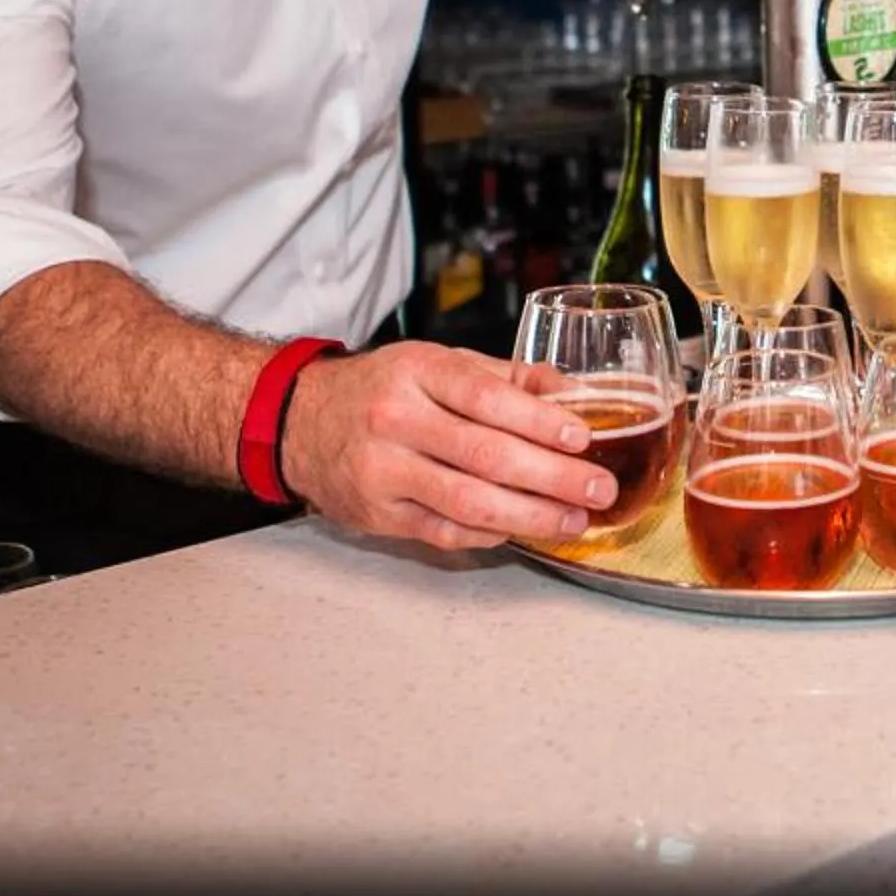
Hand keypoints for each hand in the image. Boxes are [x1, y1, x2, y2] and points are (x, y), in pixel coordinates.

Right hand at [281, 342, 616, 551]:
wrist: (297, 421)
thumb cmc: (381, 389)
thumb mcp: (437, 362)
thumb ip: (505, 377)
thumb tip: (571, 390)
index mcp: (418, 372)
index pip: (487, 398)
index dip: (539, 421)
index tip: (582, 438)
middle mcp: (397, 421)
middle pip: (485, 455)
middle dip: (552, 477)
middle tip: (598, 488)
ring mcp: (384, 472)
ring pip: (467, 502)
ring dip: (530, 516)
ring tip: (574, 518)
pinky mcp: (378, 515)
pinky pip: (444, 530)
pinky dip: (490, 533)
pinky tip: (524, 529)